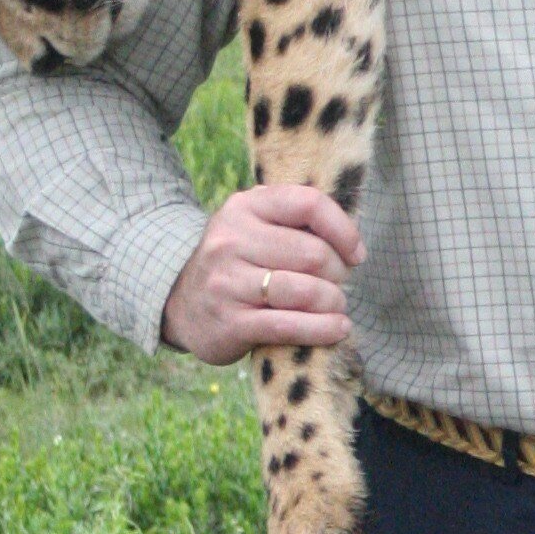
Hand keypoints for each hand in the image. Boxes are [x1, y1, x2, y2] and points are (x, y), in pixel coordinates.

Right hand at [161, 185, 361, 364]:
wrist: (179, 303)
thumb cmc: (236, 262)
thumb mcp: (254, 226)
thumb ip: (295, 220)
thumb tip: (351, 240)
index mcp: (244, 207)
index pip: (308, 204)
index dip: (343, 230)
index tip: (355, 254)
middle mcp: (231, 240)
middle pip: (313, 253)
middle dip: (338, 273)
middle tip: (338, 285)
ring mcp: (227, 282)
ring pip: (305, 290)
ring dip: (333, 302)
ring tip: (336, 307)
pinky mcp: (230, 322)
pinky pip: (289, 325)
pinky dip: (322, 329)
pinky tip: (338, 329)